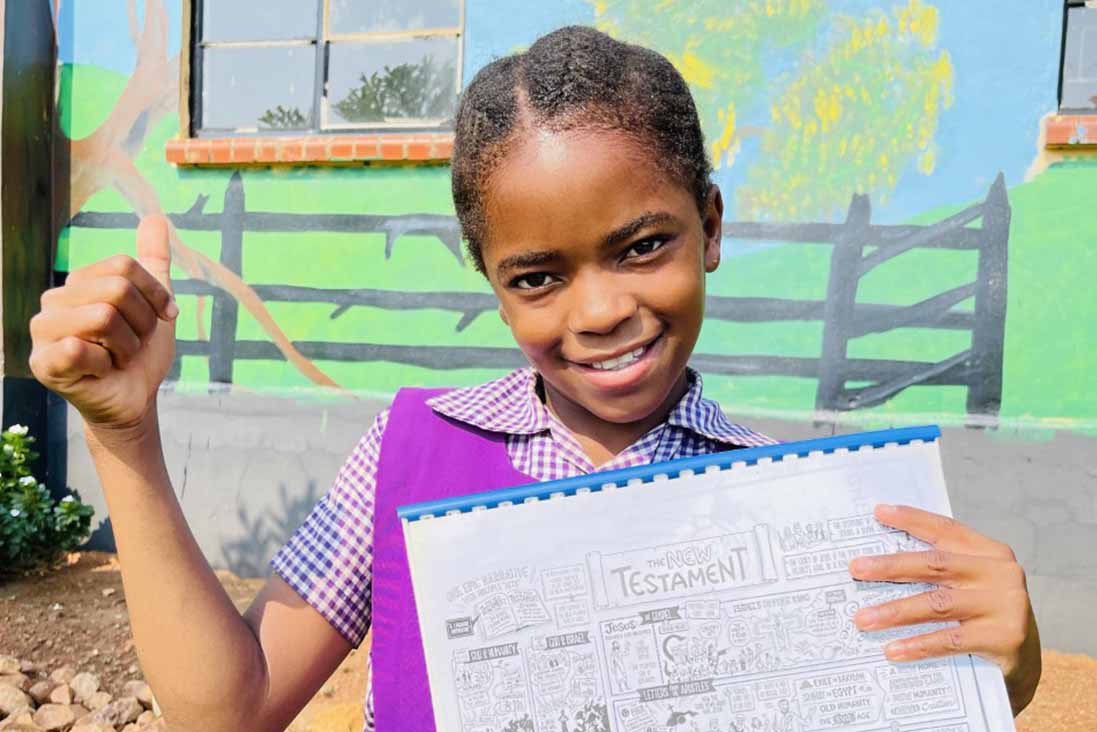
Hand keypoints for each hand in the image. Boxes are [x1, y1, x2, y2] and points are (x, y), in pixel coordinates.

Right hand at [29, 214, 177, 428]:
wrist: (136, 398)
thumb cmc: (140, 353)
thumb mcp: (155, 303)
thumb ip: (152, 260)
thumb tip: (155, 216)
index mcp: (79, 283)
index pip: (125, 265)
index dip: (155, 294)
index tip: (162, 318)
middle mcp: (54, 301)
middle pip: (116, 290)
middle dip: (143, 323)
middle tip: (135, 344)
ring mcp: (43, 332)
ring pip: (104, 317)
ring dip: (128, 345)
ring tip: (118, 357)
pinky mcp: (43, 363)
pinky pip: (81, 347)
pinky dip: (106, 363)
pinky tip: (100, 371)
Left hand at [848, 504, 1040, 715]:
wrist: (1026, 663)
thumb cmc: (985, 616)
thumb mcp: (970, 586)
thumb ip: (941, 570)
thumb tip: (879, 563)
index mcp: (991, 552)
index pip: (946, 530)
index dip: (912, 519)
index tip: (879, 512)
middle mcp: (1001, 574)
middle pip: (935, 565)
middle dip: (890, 567)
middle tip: (856, 569)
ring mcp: (1005, 605)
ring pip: (937, 603)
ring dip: (895, 611)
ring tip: (863, 619)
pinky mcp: (1005, 638)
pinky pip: (951, 640)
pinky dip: (918, 645)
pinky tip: (893, 650)